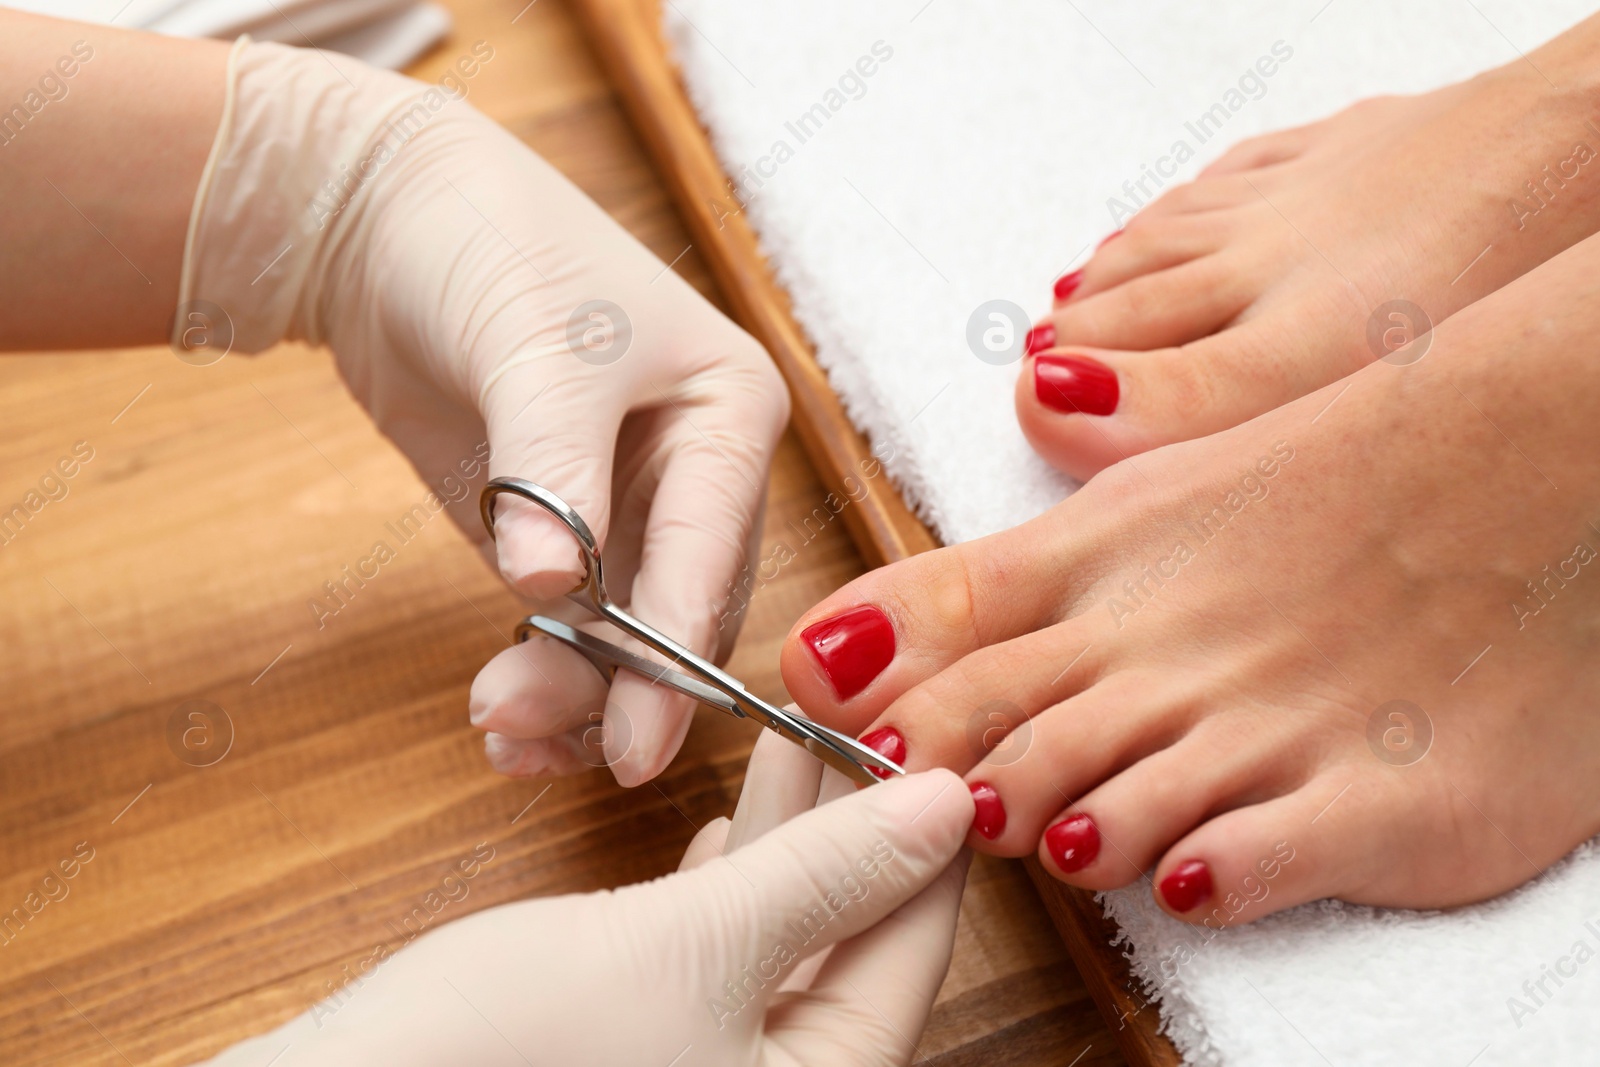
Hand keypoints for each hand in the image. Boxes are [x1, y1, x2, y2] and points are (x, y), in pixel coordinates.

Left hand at [181, 40, 788, 785]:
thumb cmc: (487, 243)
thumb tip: (552, 588)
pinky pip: (573, 635)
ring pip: (630, 643)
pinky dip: (543, 679)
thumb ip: (550, 470)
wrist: (382, 221)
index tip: (638, 741)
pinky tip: (503, 719)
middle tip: (524, 731)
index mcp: (729, 413)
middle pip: (683, 616)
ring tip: (498, 729)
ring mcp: (631, 514)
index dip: (673, 653)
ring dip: (572, 696)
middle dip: (613, 686)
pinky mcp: (564, 540)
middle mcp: (698, 474)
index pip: (711, 551)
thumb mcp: (532, 344)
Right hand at [202, 729, 975, 1065]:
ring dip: (791, 847)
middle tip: (858, 719)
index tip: (930, 730)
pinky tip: (728, 829)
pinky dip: (726, 892)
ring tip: (797, 739)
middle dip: (859, 830)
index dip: (927, 833)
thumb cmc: (498, 1053)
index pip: (914, 953)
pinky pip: (717, 966)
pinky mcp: (636, 1057)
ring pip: (783, 947)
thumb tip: (943, 806)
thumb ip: (823, 877)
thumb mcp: (690, 948)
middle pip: (854, 949)